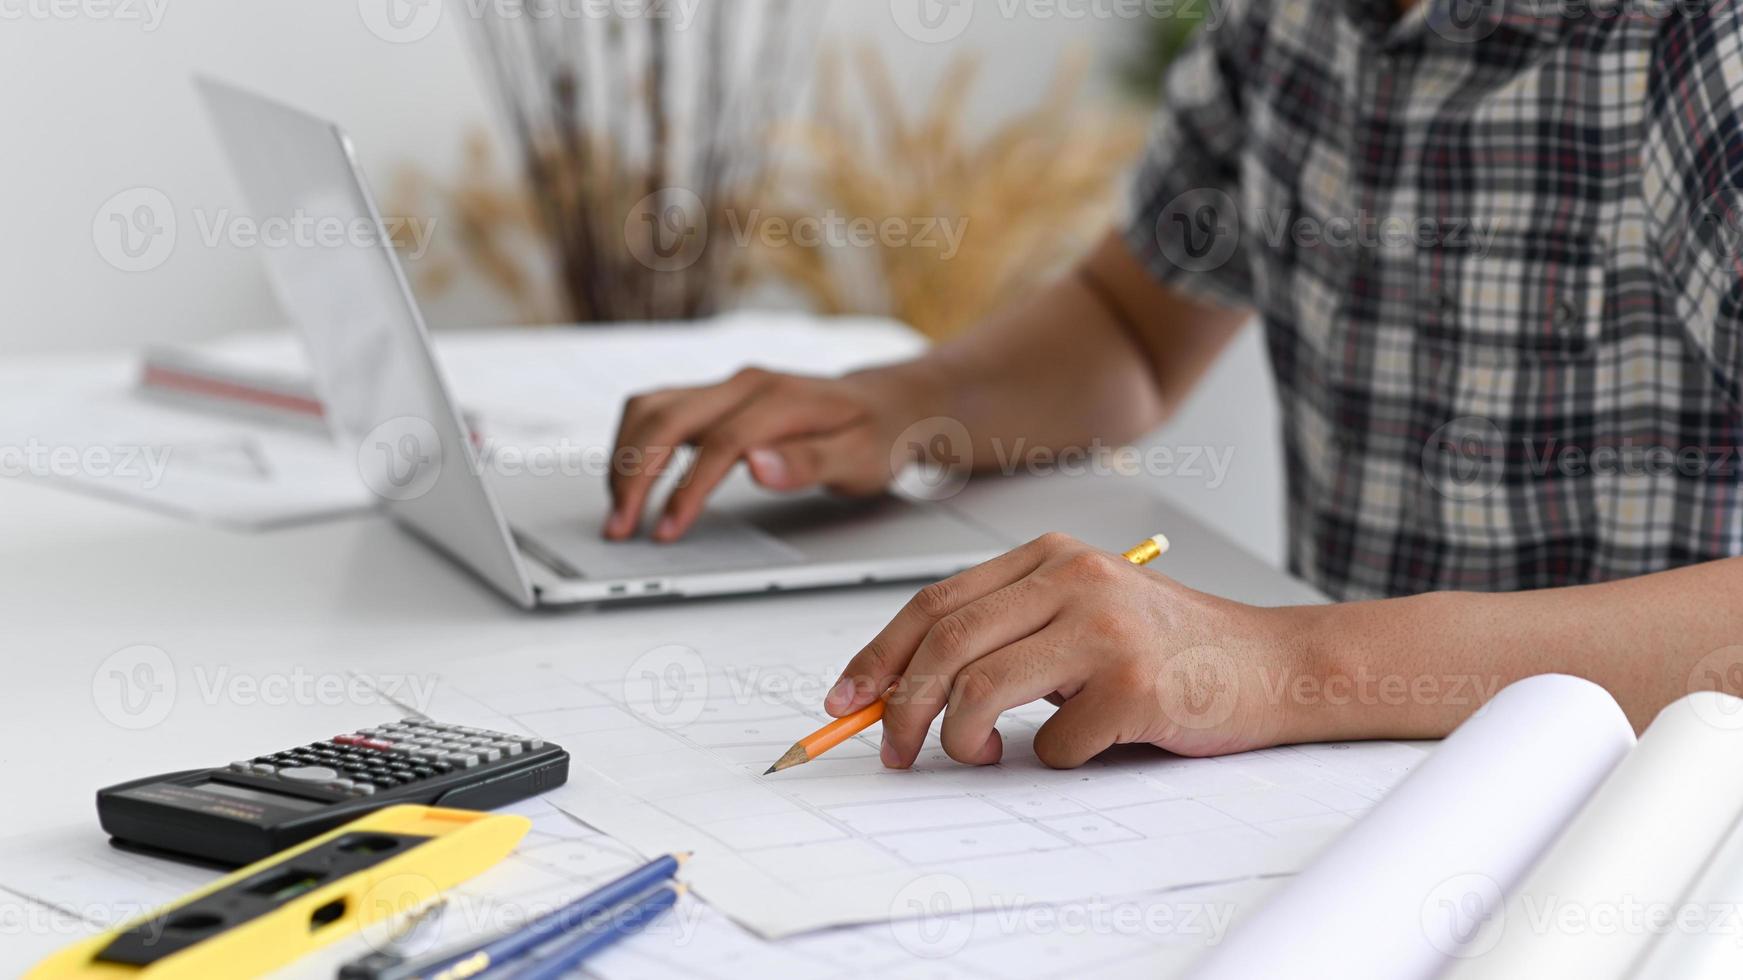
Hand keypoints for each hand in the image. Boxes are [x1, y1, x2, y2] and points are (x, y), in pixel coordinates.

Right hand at [604, 363, 944, 541]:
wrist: (886, 404)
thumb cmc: (875, 435)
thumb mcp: (861, 459)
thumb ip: (809, 463)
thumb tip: (757, 466)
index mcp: (780, 399)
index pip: (718, 443)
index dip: (686, 489)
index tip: (668, 529)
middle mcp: (745, 384)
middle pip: (666, 417)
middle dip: (634, 474)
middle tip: (621, 528)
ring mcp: (726, 387)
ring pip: (650, 407)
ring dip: (624, 457)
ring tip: (620, 511)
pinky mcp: (715, 397)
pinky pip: (656, 409)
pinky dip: (634, 444)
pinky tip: (632, 480)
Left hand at [824, 533, 1312, 768]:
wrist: (1274, 664)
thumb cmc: (1171, 648)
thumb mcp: (1081, 612)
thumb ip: (1007, 632)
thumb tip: (904, 691)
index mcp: (1049, 556)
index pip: (934, 602)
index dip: (879, 655)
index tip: (846, 698)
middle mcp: (1072, 577)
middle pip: (944, 645)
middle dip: (898, 709)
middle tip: (892, 750)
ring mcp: (1103, 627)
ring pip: (977, 690)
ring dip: (959, 740)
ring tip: (979, 754)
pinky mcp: (1133, 683)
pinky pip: (1051, 741)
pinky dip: (1050, 759)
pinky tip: (1084, 744)